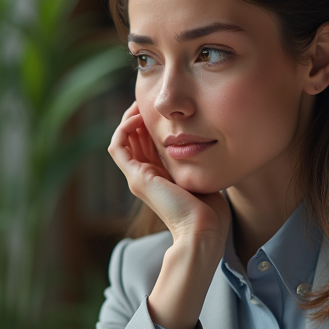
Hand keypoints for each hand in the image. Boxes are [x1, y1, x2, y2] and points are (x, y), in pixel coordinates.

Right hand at [107, 102, 229, 248]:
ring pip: (122, 139)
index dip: (151, 121)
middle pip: (133, 137)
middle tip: (149, 98)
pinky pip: (117, 147)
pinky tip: (137, 117)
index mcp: (160, 176)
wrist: (203, 229)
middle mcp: (145, 176)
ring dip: (128, 118)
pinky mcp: (136, 178)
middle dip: (140, 115)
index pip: (148, 141)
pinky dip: (123, 129)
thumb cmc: (210, 210)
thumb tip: (208, 142)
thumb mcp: (204, 175)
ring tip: (140, 103)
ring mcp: (138, 177)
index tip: (164, 106)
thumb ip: (199, 160)